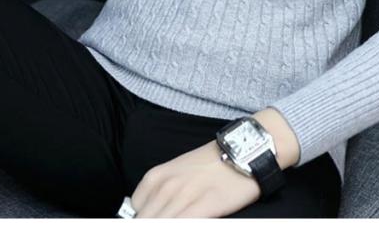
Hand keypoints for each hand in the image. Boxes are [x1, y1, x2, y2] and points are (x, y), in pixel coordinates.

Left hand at [127, 108, 299, 217]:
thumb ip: (160, 192)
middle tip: (159, 228)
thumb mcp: (178, 171)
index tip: (152, 223)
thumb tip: (149, 214)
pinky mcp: (206, 205)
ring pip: (159, 226)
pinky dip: (180, 231)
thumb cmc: (212, 162)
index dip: (143, 222)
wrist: (243, 149)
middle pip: (145, 222)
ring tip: (178, 225)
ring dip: (161, 231)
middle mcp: (166, 186)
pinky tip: (186, 229)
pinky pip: (182, 227)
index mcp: (156, 176)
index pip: (135, 212)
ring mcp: (185, 195)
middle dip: (151, 228)